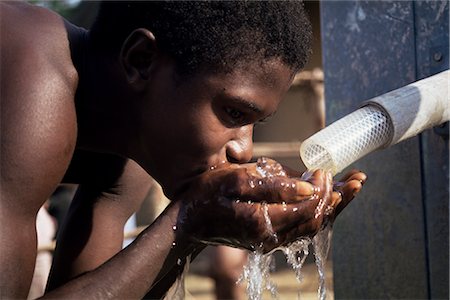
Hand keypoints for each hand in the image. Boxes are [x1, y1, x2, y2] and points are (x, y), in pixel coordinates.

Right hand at [176, 158, 365, 252]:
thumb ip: (273, 185)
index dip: (322, 188)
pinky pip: (301, 228)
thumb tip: (308, 187)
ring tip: (351, 188)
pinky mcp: (269, 237)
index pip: (307, 207)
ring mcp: (271, 239)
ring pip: (312, 226)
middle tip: (358, 179)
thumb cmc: (209, 193)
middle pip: (317, 220)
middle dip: (339, 199)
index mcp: (265, 221)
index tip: (325, 168)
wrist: (190, 219)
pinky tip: (326, 200)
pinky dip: (318, 213)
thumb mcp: (237, 179)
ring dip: (334, 207)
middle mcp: (272, 236)